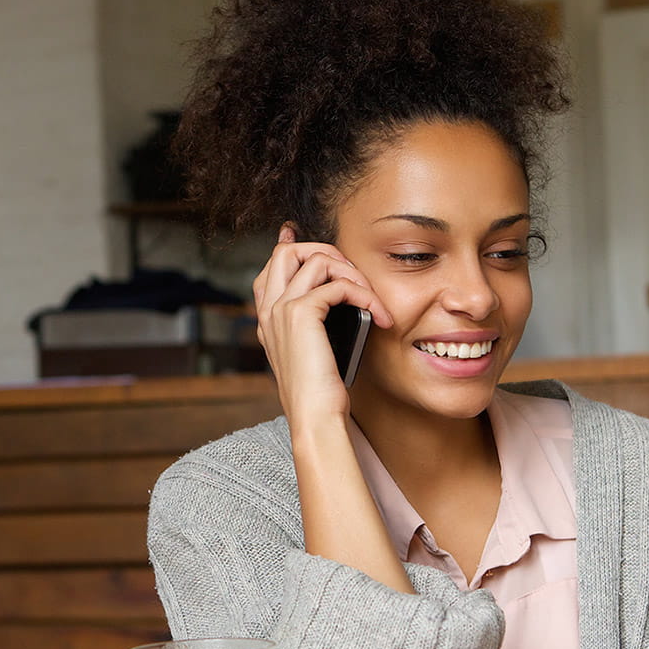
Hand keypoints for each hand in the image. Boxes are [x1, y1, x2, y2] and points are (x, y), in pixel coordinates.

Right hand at [251, 225, 392, 420]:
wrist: (315, 416)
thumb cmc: (321, 394)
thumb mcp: (317, 354)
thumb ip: (320, 326)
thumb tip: (344, 302)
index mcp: (269, 320)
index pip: (270, 270)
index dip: (287, 247)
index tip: (295, 232)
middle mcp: (270, 311)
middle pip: (287, 251)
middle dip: (325, 251)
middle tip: (354, 274)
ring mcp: (282, 310)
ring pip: (316, 259)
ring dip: (352, 272)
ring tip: (372, 299)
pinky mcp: (301, 313)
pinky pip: (338, 284)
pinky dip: (364, 294)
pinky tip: (379, 314)